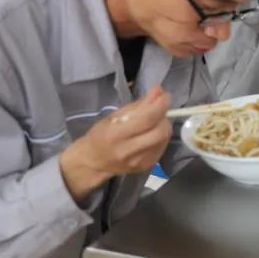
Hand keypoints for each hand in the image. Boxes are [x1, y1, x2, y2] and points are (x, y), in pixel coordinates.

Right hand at [59, 85, 172, 202]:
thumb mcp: (113, 116)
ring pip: (163, 139)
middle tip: (158, 110)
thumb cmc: (100, 135)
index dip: (160, 105)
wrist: (93, 163)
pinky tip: (152, 133)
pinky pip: (162, 147)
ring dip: (163, 125)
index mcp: (115, 135)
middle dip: (163, 116)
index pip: (146, 119)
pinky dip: (161, 136)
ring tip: (154, 121)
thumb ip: (138, 105)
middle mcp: (128, 151)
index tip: (165, 95)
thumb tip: (159, 91)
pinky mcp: (146, 166)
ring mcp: (139, 161)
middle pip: (159, 131)